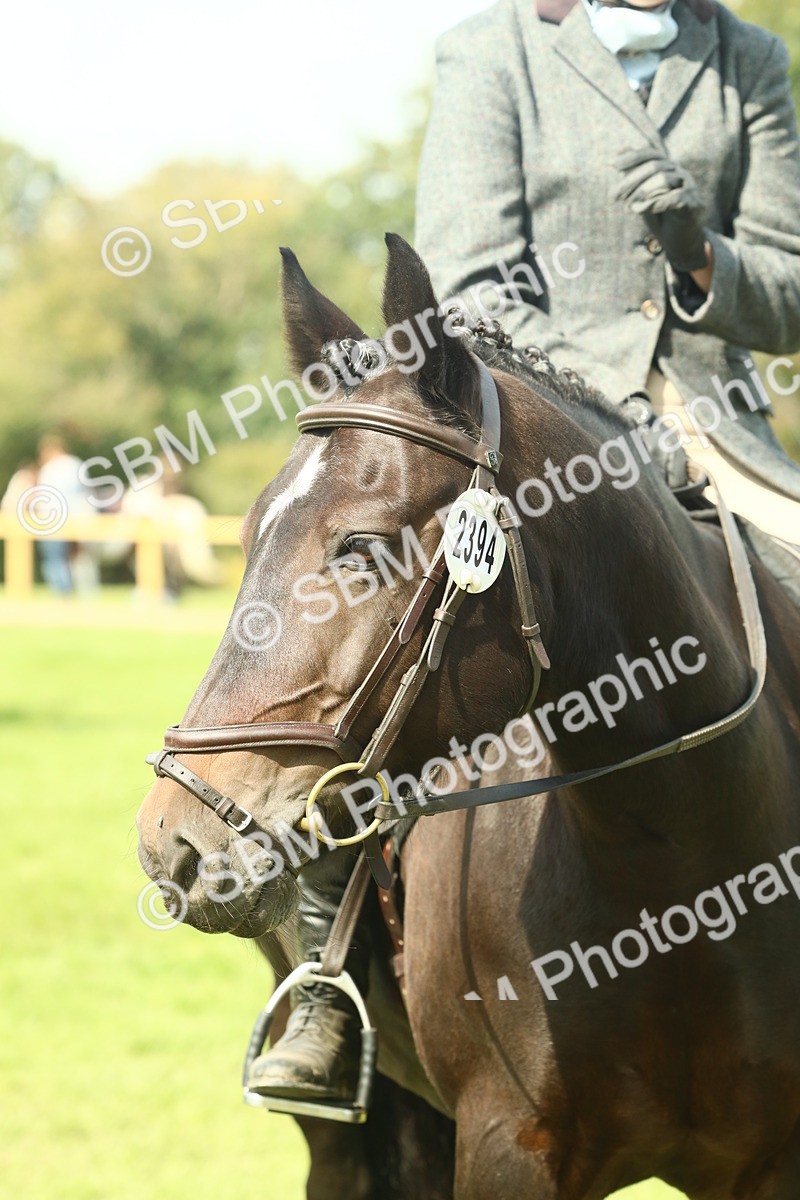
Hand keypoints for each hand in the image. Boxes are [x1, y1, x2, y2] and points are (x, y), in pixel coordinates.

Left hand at [614, 147, 707, 273]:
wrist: (680, 242)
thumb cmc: (660, 217)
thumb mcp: (643, 195)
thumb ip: (634, 175)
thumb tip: (618, 150)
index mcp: (669, 168)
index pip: (651, 154)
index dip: (632, 157)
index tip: (612, 164)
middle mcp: (680, 173)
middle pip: (655, 166)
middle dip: (631, 180)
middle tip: (613, 196)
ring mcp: (689, 187)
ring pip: (664, 178)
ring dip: (641, 192)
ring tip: (628, 207)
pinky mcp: (694, 204)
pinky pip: (676, 197)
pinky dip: (656, 203)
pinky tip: (641, 210)